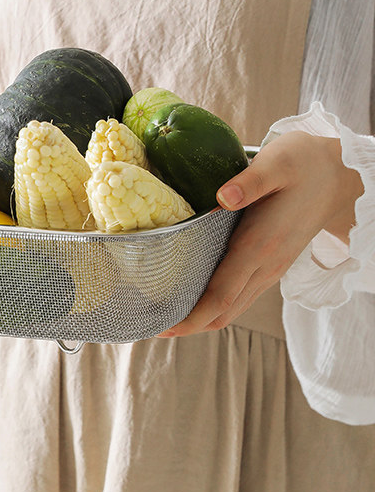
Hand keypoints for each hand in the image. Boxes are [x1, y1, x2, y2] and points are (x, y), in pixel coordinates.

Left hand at [158, 131, 363, 337]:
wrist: (340, 172)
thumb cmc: (304, 164)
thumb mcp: (276, 163)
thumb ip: (250, 181)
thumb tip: (223, 196)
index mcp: (260, 247)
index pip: (220, 297)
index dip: (190, 318)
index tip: (161, 327)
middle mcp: (266, 266)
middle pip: (223, 312)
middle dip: (187, 325)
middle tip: (151, 326)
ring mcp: (271, 268)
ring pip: (233, 308)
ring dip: (200, 318)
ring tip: (165, 315)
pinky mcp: (272, 263)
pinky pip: (240, 295)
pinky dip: (214, 304)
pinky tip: (192, 294)